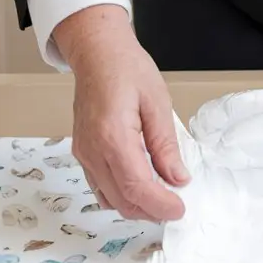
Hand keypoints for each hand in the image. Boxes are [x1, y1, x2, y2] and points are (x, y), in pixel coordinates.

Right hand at [54, 6, 188, 222]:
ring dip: (136, 205)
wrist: (97, 53)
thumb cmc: (127, 68)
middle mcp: (93, 150)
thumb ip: (166, 144)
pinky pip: (100, 186)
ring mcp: (84, 153)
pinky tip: (141, 185)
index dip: (160, 205)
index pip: (137, 187)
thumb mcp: (157, 101)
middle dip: (151, 210)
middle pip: (122, 200)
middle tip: (176, 205)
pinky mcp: (83, 152)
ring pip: (109, 199)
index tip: (180, 209)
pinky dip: (121, 194)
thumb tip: (178, 178)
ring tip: (162, 196)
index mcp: (113, 135)